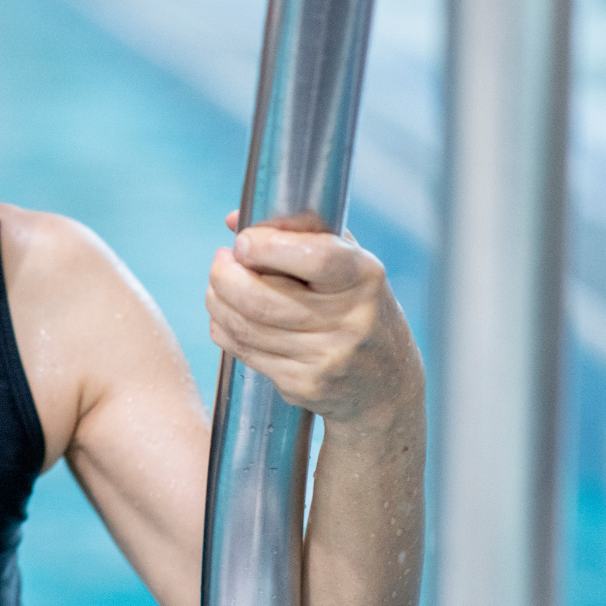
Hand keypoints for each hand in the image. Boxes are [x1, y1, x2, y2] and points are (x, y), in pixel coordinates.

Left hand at [205, 210, 418, 424]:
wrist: (387, 382)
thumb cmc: (359, 307)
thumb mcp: (349, 262)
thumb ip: (299, 231)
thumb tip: (234, 220)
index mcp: (364, 278)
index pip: (314, 258)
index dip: (267, 247)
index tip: (242, 241)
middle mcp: (350, 321)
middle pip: (261, 299)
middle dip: (224, 276)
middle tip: (221, 261)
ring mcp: (326, 358)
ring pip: (245, 327)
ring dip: (218, 301)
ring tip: (219, 286)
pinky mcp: (303, 386)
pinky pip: (245, 352)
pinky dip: (224, 329)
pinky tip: (228, 317)